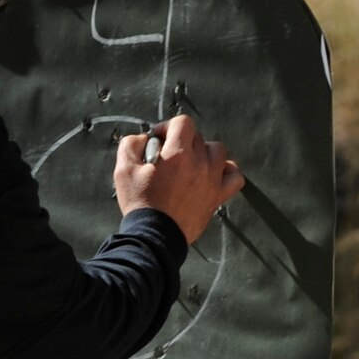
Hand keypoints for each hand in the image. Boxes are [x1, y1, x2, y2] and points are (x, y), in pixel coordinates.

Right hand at [114, 115, 243, 245]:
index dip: (168, 127)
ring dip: (204, 152)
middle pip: (198, 137)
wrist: (155, 236)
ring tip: (190, 164)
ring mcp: (212, 180)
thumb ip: (132, 144)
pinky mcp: (218, 196)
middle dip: (181, 141)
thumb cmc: (140, 203)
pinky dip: (227, 172)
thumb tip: (145, 138)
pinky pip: (235, 177)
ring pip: (218, 151)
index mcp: (178, 153)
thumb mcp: (123, 169)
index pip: (182, 122)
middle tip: (167, 158)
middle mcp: (200, 163)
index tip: (158, 140)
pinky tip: (214, 175)